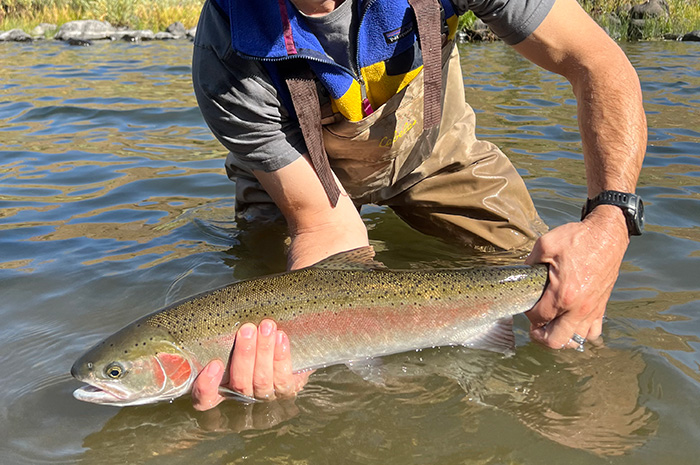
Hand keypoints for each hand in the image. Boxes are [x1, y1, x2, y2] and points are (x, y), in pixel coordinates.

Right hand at [191, 319, 311, 410]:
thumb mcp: (236, 338)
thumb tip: (220, 311)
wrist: (289, 347)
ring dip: (264, 351)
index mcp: (222, 385)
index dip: (207, 386)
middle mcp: (242, 394)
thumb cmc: (253, 338)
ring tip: (267, 327)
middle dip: (244, 355)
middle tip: (248, 330)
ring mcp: (264, 394)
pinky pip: (283, 377)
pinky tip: (281, 338)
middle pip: (239, 383)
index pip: (206, 399)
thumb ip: (226, 335)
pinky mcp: (286, 389)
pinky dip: (281, 356)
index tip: (214, 364)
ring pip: (262, 379)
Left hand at [525, 205, 629, 348]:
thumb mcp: (545, 245)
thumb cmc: (577, 239)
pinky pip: (593, 332)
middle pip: (556, 340)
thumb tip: (521, 275)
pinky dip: (581, 332)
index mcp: (563, 294)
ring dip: (560, 336)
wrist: (607, 235)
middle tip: (534, 325)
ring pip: (575, 340)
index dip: (527, 313)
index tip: (526, 304)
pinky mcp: (602, 307)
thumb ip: (529, 263)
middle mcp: (579, 308)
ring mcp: (592, 309)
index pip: (538, 318)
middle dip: (540, 335)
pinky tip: (570, 321)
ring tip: (551, 324)